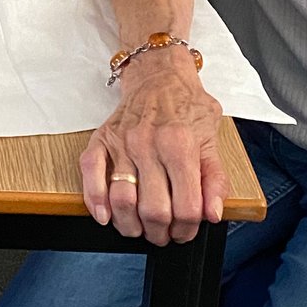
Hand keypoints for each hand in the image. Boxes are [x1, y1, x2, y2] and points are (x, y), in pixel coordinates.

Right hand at [81, 51, 225, 244]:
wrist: (158, 72)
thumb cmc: (187, 105)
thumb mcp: (212, 137)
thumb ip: (215, 178)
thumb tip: (213, 214)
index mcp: (180, 145)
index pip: (186, 206)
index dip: (189, 228)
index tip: (187, 230)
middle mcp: (148, 145)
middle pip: (153, 210)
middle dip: (161, 233)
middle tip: (165, 234)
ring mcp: (121, 143)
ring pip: (121, 200)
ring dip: (131, 226)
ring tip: (141, 229)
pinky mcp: (102, 140)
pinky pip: (90, 174)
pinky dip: (95, 201)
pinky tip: (105, 216)